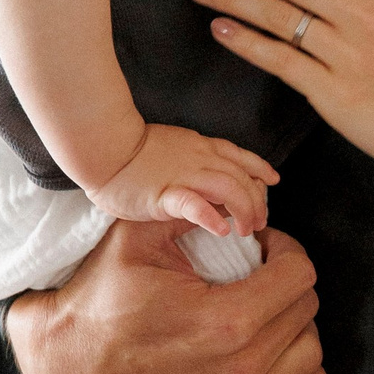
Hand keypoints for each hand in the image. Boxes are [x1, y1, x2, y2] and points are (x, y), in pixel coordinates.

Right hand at [6, 218, 323, 373]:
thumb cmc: (102, 298)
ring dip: (293, 329)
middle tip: (257, 278)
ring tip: (262, 316)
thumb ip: (193, 206)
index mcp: (225, 322)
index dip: (284, 251)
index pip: (299, 276)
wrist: (66, 369)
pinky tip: (277, 358)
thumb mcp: (138, 236)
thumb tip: (237, 199)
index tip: (263, 250)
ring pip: (309, 357)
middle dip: (285, 286)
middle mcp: (238, 373)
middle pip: (304, 313)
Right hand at [85, 120, 276, 236]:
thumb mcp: (173, 147)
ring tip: (246, 230)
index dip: (260, 169)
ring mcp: (183, 175)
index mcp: (200, 147)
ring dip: (244, 210)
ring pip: (229, 188)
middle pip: (242, 177)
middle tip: (259, 223)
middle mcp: (199, 158)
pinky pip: (193, 203)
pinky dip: (211, 216)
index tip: (272, 182)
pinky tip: (222, 230)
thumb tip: (213, 179)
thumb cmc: (129, 150)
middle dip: (257, 201)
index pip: (240, 157)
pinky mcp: (163, 193)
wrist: (100, 144)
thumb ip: (194, 159)